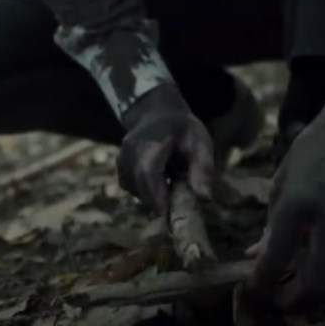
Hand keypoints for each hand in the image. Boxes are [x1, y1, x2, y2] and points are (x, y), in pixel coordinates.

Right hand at [117, 84, 215, 214]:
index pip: (148, 172)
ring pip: (133, 187)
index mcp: (151, 141)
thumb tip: (205, 198)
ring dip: (151, 195)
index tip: (169, 213)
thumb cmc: (183, 129)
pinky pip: (129, 185)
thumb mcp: (200, 143)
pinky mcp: (119, 165)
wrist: (158, 113)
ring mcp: (121, 157)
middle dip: (157, 200)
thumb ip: (203, 168)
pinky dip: (143, 190)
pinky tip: (158, 182)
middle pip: (139, 183)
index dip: (157, 195)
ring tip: (169, 185)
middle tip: (176, 205)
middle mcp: (130, 149)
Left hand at [245, 61, 324, 311]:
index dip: (262, 285)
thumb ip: (272, 225)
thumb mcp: (284, 180)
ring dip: (320, 298)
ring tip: (303, 295)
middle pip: (313, 282)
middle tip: (279, 302)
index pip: (275, 260)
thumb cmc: (317, 148)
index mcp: (297, 203)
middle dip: (292, 300)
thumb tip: (255, 258)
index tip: (255, 291)